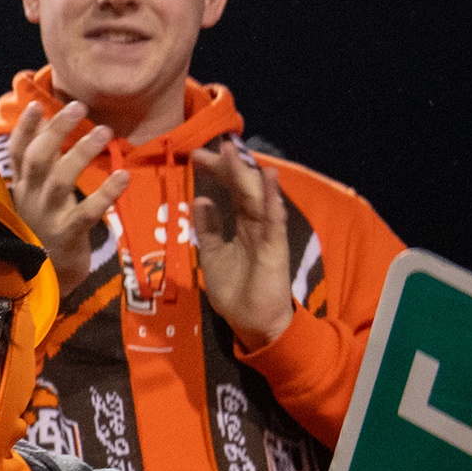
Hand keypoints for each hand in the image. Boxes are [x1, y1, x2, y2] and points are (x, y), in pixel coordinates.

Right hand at [1, 99, 125, 304]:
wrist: (43, 283)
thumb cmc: (43, 234)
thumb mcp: (34, 200)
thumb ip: (38, 169)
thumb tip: (44, 129)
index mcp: (21, 189)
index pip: (18, 154)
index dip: (25, 129)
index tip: (37, 105)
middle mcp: (30, 199)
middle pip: (38, 159)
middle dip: (56, 130)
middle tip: (78, 107)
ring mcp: (47, 218)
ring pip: (60, 180)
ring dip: (81, 152)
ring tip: (105, 131)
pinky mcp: (68, 236)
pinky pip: (87, 212)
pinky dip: (105, 194)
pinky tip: (124, 177)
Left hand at [189, 140, 293, 345]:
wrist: (254, 323)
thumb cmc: (235, 291)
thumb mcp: (212, 256)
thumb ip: (208, 230)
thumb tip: (201, 201)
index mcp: (241, 226)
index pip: (229, 191)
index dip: (215, 173)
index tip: (196, 157)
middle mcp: (255, 224)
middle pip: (242, 188)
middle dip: (226, 167)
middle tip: (208, 147)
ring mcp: (267, 234)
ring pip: (256, 198)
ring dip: (246, 174)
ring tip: (234, 151)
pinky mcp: (275, 247)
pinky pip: (273, 219)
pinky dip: (271, 198)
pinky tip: (268, 178)